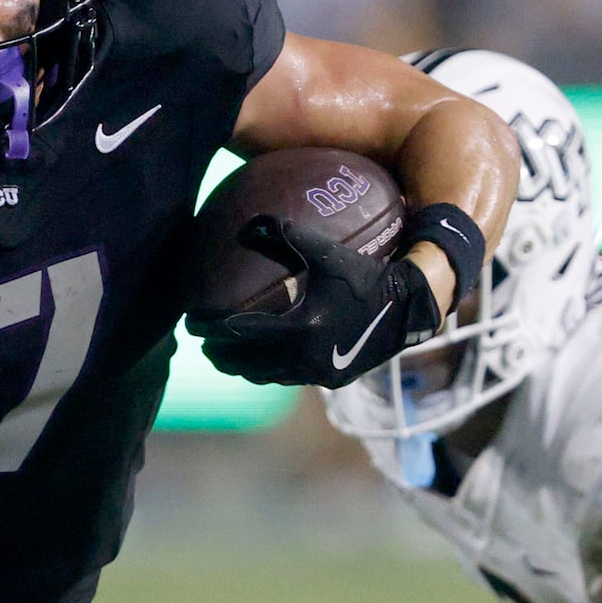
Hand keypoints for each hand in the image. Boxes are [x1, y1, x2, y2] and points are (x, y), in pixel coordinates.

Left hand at [190, 216, 440, 387]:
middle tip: (201, 342)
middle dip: (216, 354)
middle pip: (242, 362)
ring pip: (262, 376)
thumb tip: (250, 221)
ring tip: (223, 355)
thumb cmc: (367, 273)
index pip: (235, 331)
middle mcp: (304, 356)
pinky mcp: (329, 381)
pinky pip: (287, 380)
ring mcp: (317, 373)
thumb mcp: (327, 252)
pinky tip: (260, 361)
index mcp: (299, 326)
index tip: (191, 320)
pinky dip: (267, 372)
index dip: (207, 327)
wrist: (410, 307)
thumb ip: (287, 234)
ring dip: (239, 367)